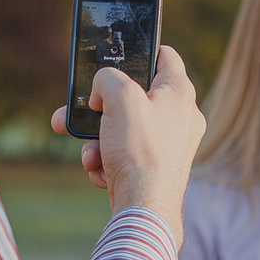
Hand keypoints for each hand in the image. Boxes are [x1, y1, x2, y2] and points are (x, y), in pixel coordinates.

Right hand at [51, 46, 204, 245]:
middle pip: (134, 97)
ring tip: (91, 154)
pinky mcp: (156, 167)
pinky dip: (108, 161)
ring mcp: (169, 144)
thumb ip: (108, 78)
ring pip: (124, 129)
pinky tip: (103, 172)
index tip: (118, 56)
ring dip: (98, 140)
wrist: (144, 209)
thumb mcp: (119, 97)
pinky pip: (125, 154)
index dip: (139, 51)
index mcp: (180, 93)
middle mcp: (180, 117)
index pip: (164, 56)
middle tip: (79, 112)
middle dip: (100, 108)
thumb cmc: (140, 151)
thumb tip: (104, 90)